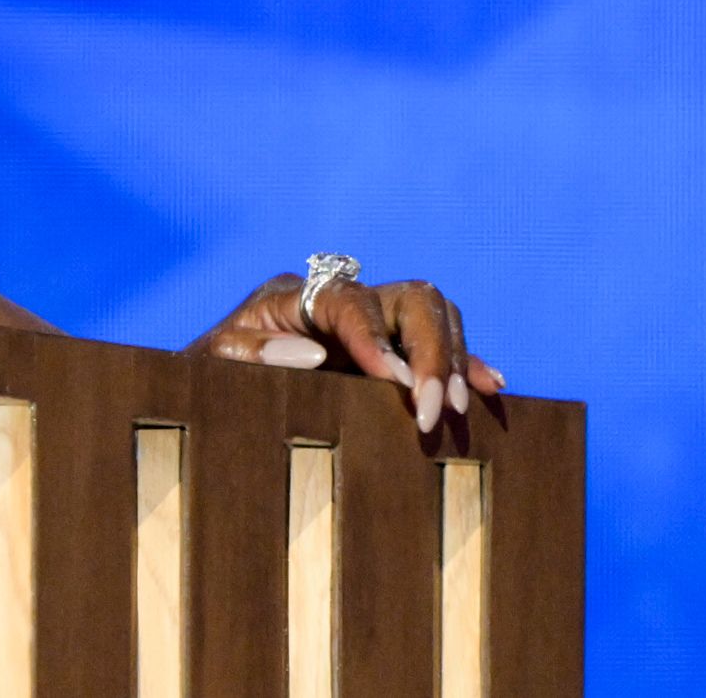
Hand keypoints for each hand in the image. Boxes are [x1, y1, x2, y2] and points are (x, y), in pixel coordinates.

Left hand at [194, 267, 503, 439]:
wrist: (220, 378)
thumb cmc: (215, 368)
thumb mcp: (216, 360)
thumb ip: (252, 354)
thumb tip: (311, 356)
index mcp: (299, 295)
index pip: (350, 303)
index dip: (375, 340)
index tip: (396, 382)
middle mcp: (344, 299)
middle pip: (410, 300)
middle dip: (431, 352)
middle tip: (434, 410)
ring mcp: (374, 319)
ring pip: (435, 315)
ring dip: (453, 359)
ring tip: (457, 409)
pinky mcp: (394, 346)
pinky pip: (443, 344)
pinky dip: (467, 363)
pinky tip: (490, 388)